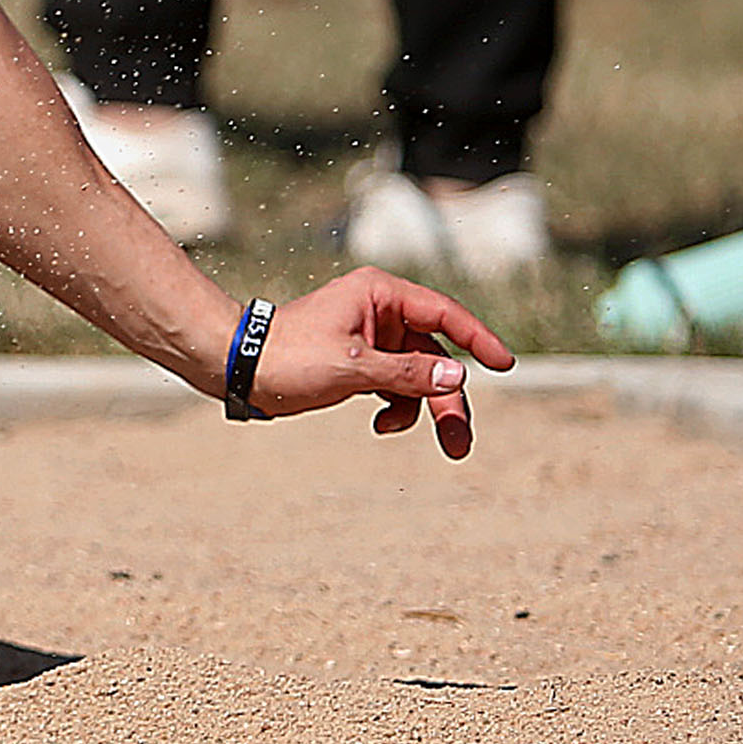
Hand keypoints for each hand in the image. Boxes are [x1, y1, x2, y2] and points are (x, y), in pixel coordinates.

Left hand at [237, 268, 514, 458]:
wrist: (237, 368)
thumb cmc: (287, 357)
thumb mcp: (351, 368)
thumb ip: (406, 373)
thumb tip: (456, 378)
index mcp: (379, 295)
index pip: (444, 314)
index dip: (477, 339)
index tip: (505, 365)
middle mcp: (380, 312)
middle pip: (435, 356)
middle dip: (450, 400)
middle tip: (460, 444)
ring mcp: (371, 339)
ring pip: (419, 377)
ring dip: (427, 411)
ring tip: (442, 448)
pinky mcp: (360, 363)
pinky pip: (396, 386)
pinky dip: (397, 409)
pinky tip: (381, 426)